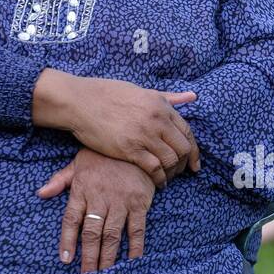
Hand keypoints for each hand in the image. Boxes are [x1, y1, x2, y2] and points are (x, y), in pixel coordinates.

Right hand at [32, 71, 200, 186]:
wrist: (80, 101)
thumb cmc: (106, 94)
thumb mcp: (140, 91)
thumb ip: (167, 97)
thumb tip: (192, 97)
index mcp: (160, 105)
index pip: (187, 131)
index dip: (194, 150)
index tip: (194, 162)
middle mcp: (157, 119)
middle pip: (183, 148)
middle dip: (185, 164)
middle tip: (181, 173)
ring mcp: (144, 135)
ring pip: (171, 160)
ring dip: (172, 173)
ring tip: (167, 178)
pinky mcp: (130, 149)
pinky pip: (154, 169)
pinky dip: (160, 179)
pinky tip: (157, 183)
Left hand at [38, 148, 154, 270]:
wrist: (133, 142)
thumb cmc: (102, 155)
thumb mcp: (77, 163)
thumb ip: (59, 180)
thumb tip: (40, 193)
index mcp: (82, 189)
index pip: (72, 219)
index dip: (68, 240)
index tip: (65, 260)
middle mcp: (100, 198)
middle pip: (92, 232)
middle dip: (89, 257)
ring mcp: (121, 202)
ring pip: (112, 235)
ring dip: (108, 257)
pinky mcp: (139, 203)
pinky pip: (137, 229)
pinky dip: (135, 247)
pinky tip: (132, 262)